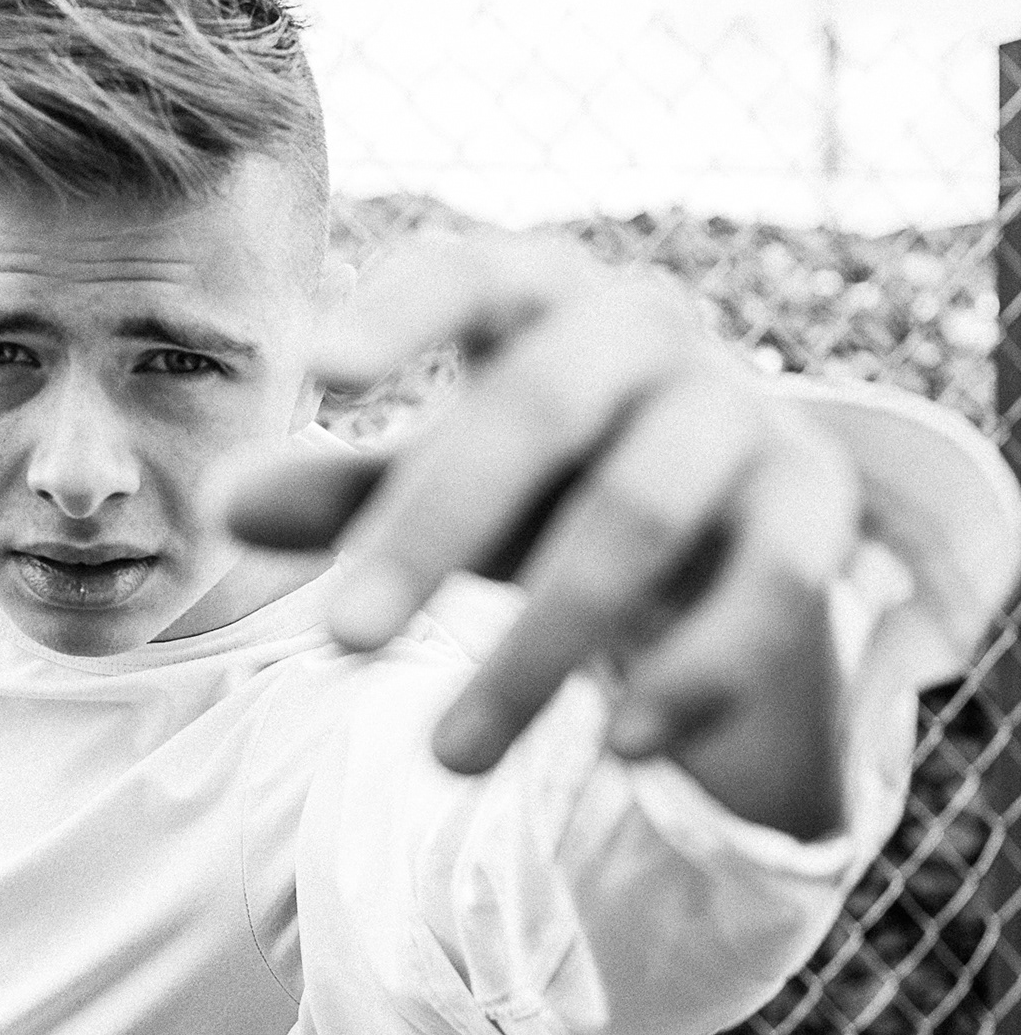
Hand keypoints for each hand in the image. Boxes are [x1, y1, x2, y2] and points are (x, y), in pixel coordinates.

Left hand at [228, 233, 858, 839]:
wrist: (715, 547)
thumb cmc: (545, 490)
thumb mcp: (438, 490)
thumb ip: (338, 492)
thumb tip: (220, 503)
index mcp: (543, 304)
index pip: (474, 273)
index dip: (405, 313)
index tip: (323, 375)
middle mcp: (649, 333)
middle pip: (540, 405)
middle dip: (433, 529)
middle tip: (340, 643)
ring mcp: (743, 411)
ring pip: (639, 511)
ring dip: (536, 647)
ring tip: (443, 761)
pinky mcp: (814, 504)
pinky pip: (768, 582)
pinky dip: (693, 668)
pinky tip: (620, 747)